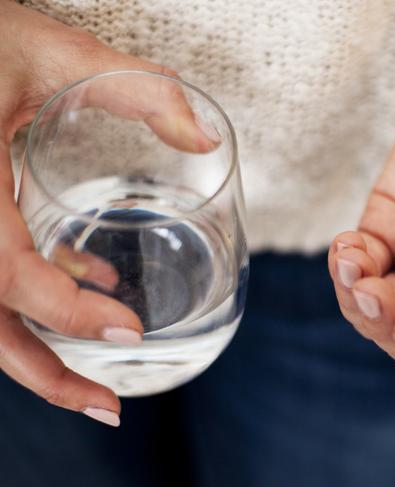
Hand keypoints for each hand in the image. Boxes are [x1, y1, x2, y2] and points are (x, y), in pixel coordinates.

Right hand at [0, 2, 213, 423]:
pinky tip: (88, 288)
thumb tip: (206, 141)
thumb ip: (138, 89)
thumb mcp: (51, 50)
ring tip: (98, 377)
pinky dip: (40, 298)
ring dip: (39, 351)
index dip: (61, 310)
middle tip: (107, 407)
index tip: (129, 330)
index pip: (0, 268)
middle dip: (44, 374)